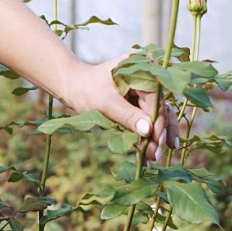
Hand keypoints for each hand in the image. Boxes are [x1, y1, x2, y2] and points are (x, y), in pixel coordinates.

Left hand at [59, 54, 178, 160]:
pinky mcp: (136, 105)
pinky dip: (145, 137)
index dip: (158, 122)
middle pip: (160, 110)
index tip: (157, 142)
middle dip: (158, 133)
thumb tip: (149, 130)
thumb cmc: (85, 89)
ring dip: (155, 138)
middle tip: (155, 155)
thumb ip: (127, 115)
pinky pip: (145, 122)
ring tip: (153, 158)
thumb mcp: (105, 102)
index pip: (156, 100)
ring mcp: (142, 94)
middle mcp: (145, 81)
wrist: (71, 87)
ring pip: (156, 118)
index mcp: (141, 72)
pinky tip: (146, 155)